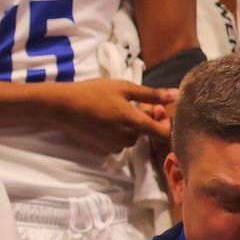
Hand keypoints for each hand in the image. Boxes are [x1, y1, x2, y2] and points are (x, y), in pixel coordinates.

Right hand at [48, 80, 175, 155]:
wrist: (63, 107)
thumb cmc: (94, 92)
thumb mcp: (124, 88)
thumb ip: (152, 94)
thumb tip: (176, 94)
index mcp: (136, 124)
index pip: (165, 133)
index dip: (165, 120)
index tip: (154, 107)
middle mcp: (128, 140)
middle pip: (144, 132)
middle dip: (141, 118)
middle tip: (128, 102)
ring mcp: (114, 147)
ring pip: (129, 137)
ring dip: (126, 126)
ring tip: (111, 110)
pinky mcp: (101, 151)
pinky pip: (115, 142)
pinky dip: (113, 133)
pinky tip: (101, 120)